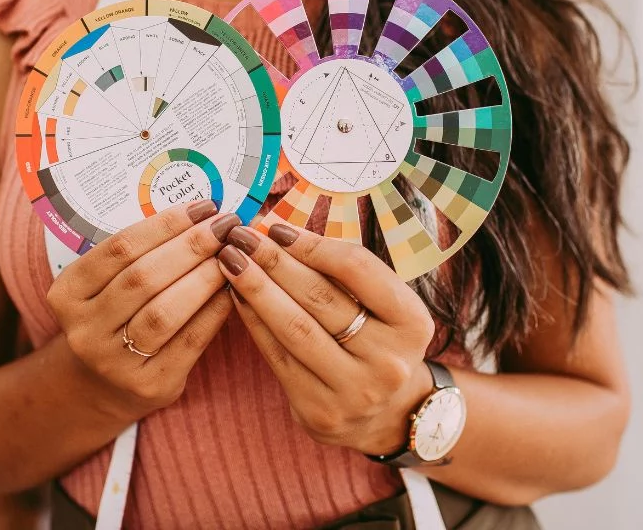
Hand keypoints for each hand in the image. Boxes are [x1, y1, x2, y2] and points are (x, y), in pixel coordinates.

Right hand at [47, 200, 239, 422]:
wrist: (105, 384)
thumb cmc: (117, 316)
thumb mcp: (108, 285)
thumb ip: (140, 254)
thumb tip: (201, 214)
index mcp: (67, 293)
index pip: (120, 248)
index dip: (165, 224)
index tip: (203, 206)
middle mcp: (84, 329)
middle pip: (143, 277)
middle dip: (191, 246)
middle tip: (225, 226)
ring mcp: (113, 362)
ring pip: (165, 311)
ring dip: (205, 277)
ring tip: (231, 255)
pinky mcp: (148, 384)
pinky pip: (189, 341)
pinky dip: (214, 310)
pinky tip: (233, 289)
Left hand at [216, 220, 436, 455]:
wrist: (387, 415)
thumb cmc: (378, 340)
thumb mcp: (384, 306)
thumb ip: (345, 273)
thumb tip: (281, 233)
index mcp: (412, 322)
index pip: (357, 269)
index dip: (313, 245)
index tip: (277, 228)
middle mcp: (389, 360)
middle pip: (321, 298)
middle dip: (275, 261)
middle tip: (242, 236)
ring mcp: (355, 390)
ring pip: (295, 328)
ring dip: (257, 289)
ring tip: (230, 261)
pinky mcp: (320, 411)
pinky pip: (278, 356)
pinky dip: (254, 322)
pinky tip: (238, 297)